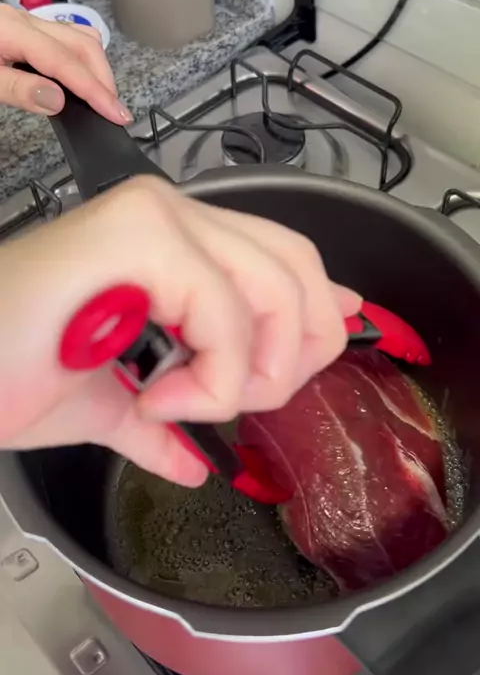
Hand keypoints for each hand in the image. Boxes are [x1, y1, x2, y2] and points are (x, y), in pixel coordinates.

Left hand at [0, 5, 131, 122]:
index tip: (116, 114)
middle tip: (114, 111)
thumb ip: (17, 89)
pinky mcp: (28, 29)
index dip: (94, 89)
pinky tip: (83, 79)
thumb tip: (58, 100)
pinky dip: (83, 60)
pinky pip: (67, 38)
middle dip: (104, 78)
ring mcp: (28, 22)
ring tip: (102, 98)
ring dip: (97, 68)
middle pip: (82, 43)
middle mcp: (25, 20)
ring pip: (79, 37)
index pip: (65, 61)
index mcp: (13, 30)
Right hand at [0, 176, 360, 485]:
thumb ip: (169, 414)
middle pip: (297, 268)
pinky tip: (160, 394)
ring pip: (276, 288)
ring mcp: (155, 218)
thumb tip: (196, 459)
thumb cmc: (9, 375)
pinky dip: (212, 372)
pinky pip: (224, 310)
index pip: (284, 258)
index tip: (327, 345)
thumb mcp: (108, 404)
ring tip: (187, 400)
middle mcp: (170, 215)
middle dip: (294, 353)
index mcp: (171, 241)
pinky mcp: (136, 237)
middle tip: (243, 401)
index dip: (319, 304)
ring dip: (249, 369)